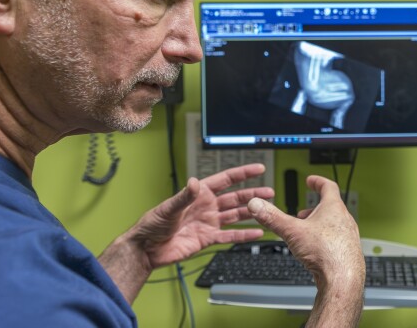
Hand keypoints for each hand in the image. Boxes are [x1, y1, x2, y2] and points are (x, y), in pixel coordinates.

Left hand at [130, 163, 273, 268]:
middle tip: (269, 192)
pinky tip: (257, 232)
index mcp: (199, 194)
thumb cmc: (152, 224)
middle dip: (252, 194)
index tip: (258, 168)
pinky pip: (230, 236)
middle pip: (235, 198)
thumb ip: (184, 196)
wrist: (147, 249)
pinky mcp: (208, 239)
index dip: (242, 174)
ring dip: (250, 213)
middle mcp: (207, 206)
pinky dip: (244, 235)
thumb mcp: (169, 208)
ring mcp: (209, 222)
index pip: (225, 180)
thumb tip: (194, 183)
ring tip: (267, 210)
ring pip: (235, 215)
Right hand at [248, 175, 363, 326]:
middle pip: (331, 207)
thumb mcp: (293, 231)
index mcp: (334, 208)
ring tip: (305, 233)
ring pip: (333, 225)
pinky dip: (324, 241)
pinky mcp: (348, 253)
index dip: (318, 182)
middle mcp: (345, 221)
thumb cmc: (326, 253)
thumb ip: (273, 218)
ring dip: (319, 226)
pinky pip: (336, 241)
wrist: (344, 280)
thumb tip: (256, 205)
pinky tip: (315, 252)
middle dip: (314, 208)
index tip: (311, 180)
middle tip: (303, 212)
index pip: (328, 187)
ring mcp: (349, 237)